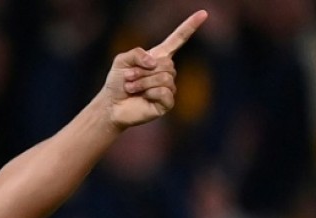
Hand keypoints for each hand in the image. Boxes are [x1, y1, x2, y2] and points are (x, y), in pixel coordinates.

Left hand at [102, 10, 208, 128]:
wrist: (111, 106)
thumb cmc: (117, 83)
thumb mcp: (122, 60)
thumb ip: (136, 54)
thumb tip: (154, 63)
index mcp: (159, 57)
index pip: (178, 40)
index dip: (190, 26)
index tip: (203, 13)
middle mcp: (167, 71)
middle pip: (166, 64)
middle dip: (143, 71)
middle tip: (128, 78)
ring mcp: (169, 87)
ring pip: (165, 78)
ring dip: (143, 82)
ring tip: (131, 87)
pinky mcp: (167, 103)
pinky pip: (165, 92)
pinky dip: (150, 92)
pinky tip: (142, 97)